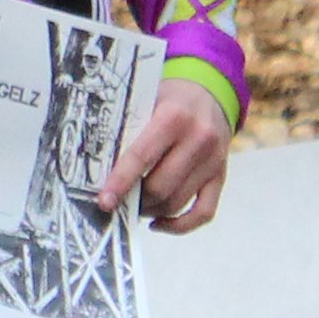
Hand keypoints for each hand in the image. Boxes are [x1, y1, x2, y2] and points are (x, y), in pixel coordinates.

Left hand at [96, 82, 232, 232]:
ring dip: (151, 210)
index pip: (142, 157)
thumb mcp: (147, 102)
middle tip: (117, 201)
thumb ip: (129, 130)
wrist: (210, 92)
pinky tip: (158, 222)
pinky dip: (180, 225)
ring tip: (134, 206)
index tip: (104, 201)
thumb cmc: (168, 98)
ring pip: (177, 202)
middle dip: (135, 200)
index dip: (121, 182)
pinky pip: (203, 212)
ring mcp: (214, 161)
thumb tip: (97, 166)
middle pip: (160, 186)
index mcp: (173, 117)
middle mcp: (198, 140)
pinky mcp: (220, 176)